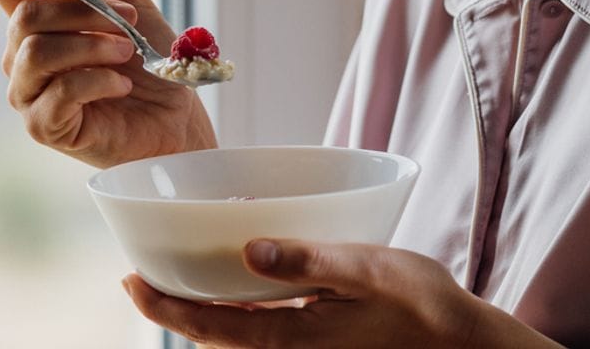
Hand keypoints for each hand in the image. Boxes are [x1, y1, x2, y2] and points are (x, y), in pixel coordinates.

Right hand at [0, 0, 216, 166]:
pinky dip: (99, 80)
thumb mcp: (130, 0)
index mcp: (38, 21)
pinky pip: (59, 92)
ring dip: (92, 45)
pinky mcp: (44, 127)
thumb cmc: (150, 60)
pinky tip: (122, 84)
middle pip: (27, 16)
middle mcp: (22, 56)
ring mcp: (29, 93)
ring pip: (37, 52)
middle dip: (86, 11)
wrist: (177, 117)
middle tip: (130, 21)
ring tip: (128, 52)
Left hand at [121, 239, 564, 347]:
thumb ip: (307, 260)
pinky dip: (239, 316)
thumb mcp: (366, 270)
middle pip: (213, 338)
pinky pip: (262, 337)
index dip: (163, 308)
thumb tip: (247, 250)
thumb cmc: (419, 303)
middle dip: (175, 310)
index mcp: (290, 338)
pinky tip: (245, 288)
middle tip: (144, 277)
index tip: (130, 283)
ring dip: (205, 314)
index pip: (208, 328)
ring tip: (184, 280)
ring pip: (236, 341)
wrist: (459, 345)